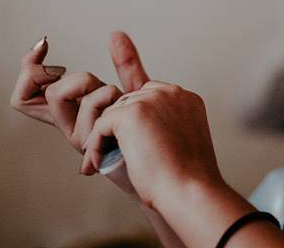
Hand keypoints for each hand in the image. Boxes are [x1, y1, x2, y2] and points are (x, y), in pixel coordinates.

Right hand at [10, 32, 150, 154]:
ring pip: (59, 94)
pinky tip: (126, 116)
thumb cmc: (150, 133)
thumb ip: (126, 64)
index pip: (26, 94)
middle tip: (101, 89)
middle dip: (75, 79)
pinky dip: (110, 99)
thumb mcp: (136, 90)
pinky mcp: (88, 143)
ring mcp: (76, 137)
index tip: (44, 45)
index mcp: (72, 113)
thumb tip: (116, 34)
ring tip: (119, 107)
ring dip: (98, 89)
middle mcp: (69, 126)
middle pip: (36, 94)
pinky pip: (87, 104)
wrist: (165, 166)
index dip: (28, 69)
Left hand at [80, 78, 225, 211]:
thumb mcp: (185, 139)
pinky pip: (101, 126)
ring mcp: (152, 100)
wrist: (188, 189)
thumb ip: (169, 124)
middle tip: (108, 153)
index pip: (150, 96)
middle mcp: (171, 93)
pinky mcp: (132, 114)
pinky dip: (95, 146)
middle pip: (129, 101)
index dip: (136, 120)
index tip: (128, 142)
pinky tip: (97, 164)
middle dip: (117, 128)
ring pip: (113, 113)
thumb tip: (141, 129)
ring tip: (100, 161)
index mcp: (186, 98)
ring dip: (103, 138)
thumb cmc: (187, 176)